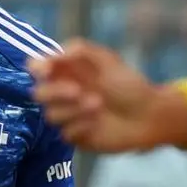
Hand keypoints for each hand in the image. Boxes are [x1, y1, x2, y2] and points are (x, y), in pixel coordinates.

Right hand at [27, 41, 186, 151]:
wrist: (149, 115)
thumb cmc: (129, 85)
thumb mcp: (107, 59)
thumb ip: (80, 50)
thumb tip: (54, 54)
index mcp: (68, 72)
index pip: (39, 69)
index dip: (37, 68)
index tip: (45, 69)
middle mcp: (64, 94)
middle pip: (39, 94)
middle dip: (56, 92)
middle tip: (78, 91)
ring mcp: (69, 116)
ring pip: (51, 115)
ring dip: (74, 110)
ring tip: (99, 105)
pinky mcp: (77, 137)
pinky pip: (65, 134)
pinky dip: (81, 126)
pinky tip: (98, 123)